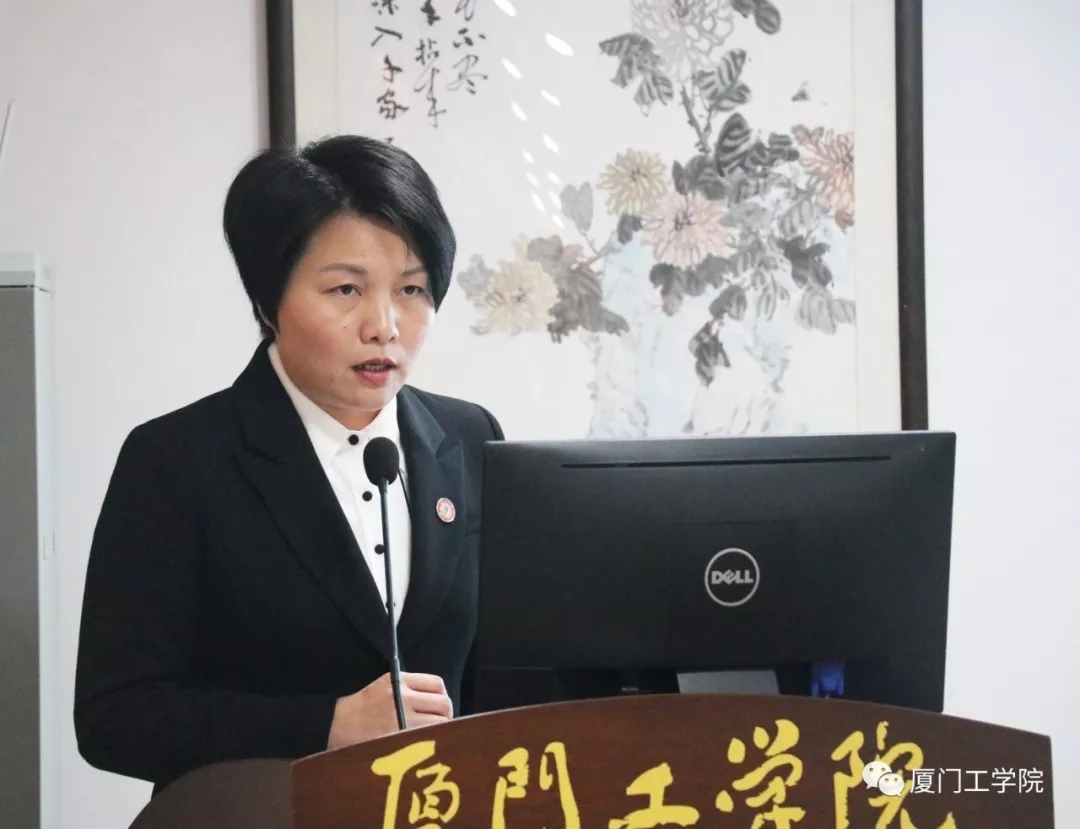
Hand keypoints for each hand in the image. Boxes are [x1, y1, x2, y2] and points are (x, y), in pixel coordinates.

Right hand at [327, 672, 451, 749]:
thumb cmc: (361, 707)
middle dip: (445, 714)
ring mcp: (402, 719)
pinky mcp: (399, 738)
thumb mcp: (383, 686)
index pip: (436, 684)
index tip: (438, 706)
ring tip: (432, 735)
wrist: (335, 725)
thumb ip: (408, 688)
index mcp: (398, 681)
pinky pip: (426, 739)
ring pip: (440, 723)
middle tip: (439, 723)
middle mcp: (403, 697)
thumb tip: (436, 698)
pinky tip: (424, 745)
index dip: (441, 696)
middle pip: (443, 704)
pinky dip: (430, 741)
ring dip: (441, 729)